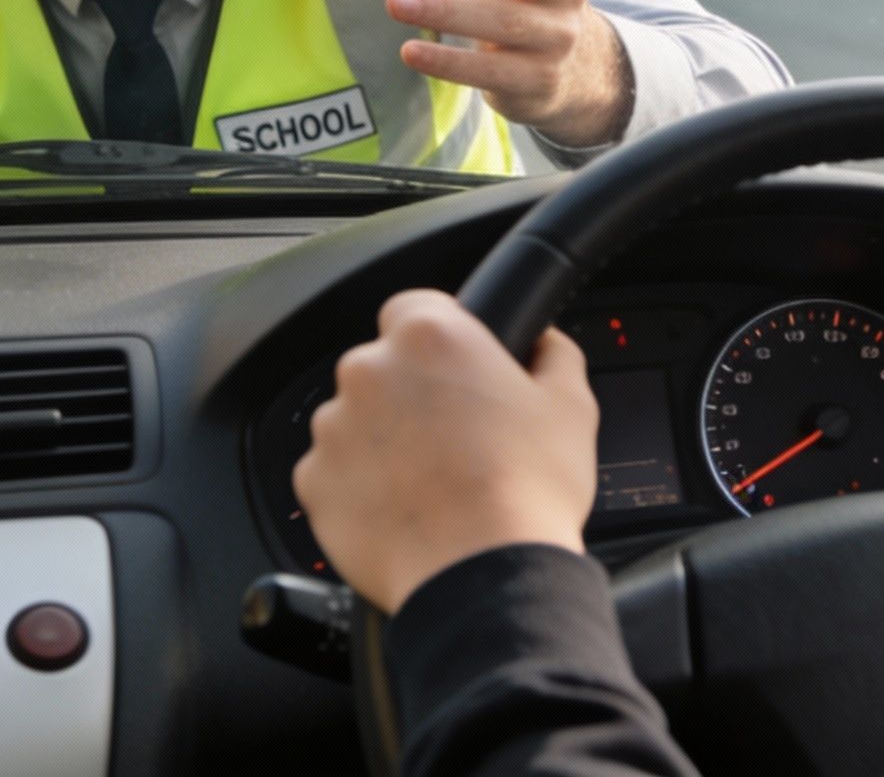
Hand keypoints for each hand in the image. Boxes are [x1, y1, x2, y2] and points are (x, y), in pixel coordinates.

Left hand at [292, 289, 598, 613]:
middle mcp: (369, 371)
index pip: (415, 307)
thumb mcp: (570, 406)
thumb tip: (544, 341)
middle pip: (382, 367)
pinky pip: (334, 472)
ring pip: (355, 421)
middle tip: (454, 437)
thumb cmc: (526, 493)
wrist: (484, 577)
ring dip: (383, 441)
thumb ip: (552, 353)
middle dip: (411, 395)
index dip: (440, 339)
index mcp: (430, 337)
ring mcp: (334, 428)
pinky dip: (360, 487)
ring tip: (431, 482)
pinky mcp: (313, 481)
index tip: (454, 370)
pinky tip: (404, 509)